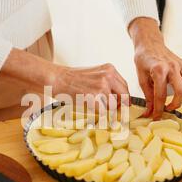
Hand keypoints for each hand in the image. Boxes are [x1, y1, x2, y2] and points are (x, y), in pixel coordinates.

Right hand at [0, 49, 128, 107]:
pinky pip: (103, 112)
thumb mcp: (95, 74)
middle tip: (110, 110)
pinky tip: (87, 105)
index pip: (124, 86)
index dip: (122, 98)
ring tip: (92, 104)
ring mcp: (103, 87)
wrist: (57, 79)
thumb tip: (120, 101)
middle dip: (118, 106)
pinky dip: (97, 113)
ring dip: (105, 110)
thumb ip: (108, 83)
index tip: (119, 105)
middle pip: (124, 97)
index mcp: (110, 69)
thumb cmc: (73, 79)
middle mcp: (109, 76)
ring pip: (113, 106)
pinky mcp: (95, 97)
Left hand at [129, 17, 181, 118]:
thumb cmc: (143, 60)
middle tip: (168, 108)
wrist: (149, 43)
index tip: (156, 117)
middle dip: (175, 104)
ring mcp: (181, 64)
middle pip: (181, 91)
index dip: (158, 109)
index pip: (160, 95)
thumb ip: (148, 96)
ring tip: (177, 97)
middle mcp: (172, 67)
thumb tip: (149, 113)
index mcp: (159, 70)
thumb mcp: (141, 79)